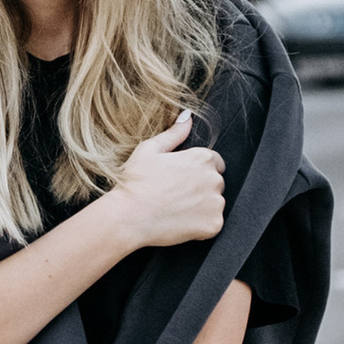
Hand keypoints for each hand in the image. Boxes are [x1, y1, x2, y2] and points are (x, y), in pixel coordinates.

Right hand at [110, 110, 225, 249]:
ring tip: (176, 210)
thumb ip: (174, 133)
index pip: (214, 162)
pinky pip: (213, 224)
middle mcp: (214, 179)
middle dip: (201, 188)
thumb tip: (188, 116)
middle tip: (175, 196)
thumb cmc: (136, 182)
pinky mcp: (214, 225)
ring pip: (215, 204)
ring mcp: (216, 203)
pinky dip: (201, 226)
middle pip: (216, 183)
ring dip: (202, 207)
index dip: (197, 171)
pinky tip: (180, 222)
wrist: (128, 217)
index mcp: (202, 158)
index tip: (182, 180)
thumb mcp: (150, 149)